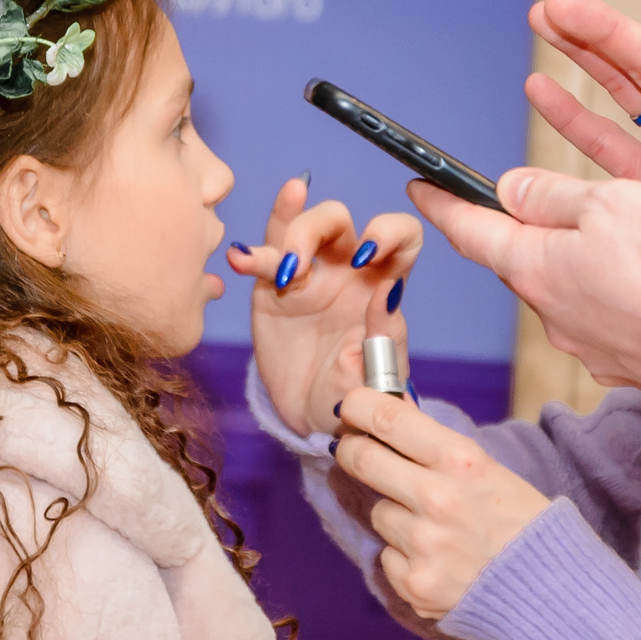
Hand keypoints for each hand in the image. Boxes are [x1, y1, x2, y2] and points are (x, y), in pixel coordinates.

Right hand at [232, 177, 421, 436]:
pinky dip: (252, 254)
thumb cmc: (357, 393)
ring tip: (282, 270)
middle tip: (305, 265)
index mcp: (383, 283)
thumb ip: (386, 331)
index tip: (367, 256)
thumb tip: (389, 288)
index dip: (388, 230)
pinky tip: (240, 257)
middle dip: (320, 226)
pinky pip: (264, 258)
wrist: (316, 419)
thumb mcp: (380, 371)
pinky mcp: (273, 290)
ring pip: (299, 228)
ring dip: (289, 235)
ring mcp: (309, 275)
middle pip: (338, 220)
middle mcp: (346, 269)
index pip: (400, 234)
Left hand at [332, 387, 551, 619]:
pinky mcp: (414, 582)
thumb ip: (437, 448)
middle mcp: (437, 498)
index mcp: (460, 461)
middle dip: (351, 449)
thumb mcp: (488, 470)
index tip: (351, 406)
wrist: (549, 591)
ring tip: (436, 528)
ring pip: (378, 513)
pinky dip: (405, 556)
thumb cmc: (522, 524)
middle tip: (351, 448)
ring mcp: (423, 544)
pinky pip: (387, 556)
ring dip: (395, 514)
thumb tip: (389, 413)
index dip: (359, 406)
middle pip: (362, 459)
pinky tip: (440, 560)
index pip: (388, 418)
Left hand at [416, 167, 640, 397]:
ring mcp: (585, 345)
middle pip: (520, 260)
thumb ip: (552, 195)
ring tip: (613, 237)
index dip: (441, 203)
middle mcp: (549, 313)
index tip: (418, 186)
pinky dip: (610, 294)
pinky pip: (602, 318)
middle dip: (521, 231)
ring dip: (573, 261)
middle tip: (531, 201)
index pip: (470, 230)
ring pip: (564, 289)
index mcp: (535, 267)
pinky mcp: (622, 363)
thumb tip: (508, 191)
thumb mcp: (612, 203)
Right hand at [526, 0, 640, 197]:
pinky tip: (546, 96)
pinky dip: (576, 125)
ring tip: (540, 35)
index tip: (572, 10)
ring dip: (578, 71)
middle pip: (635, 72)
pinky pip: (609, 155)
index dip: (613, 36)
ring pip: (618, 105)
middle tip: (545, 8)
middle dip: (589, 37)